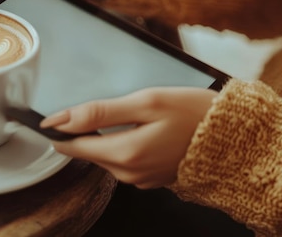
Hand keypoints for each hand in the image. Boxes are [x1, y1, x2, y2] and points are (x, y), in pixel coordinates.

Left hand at [40, 87, 217, 188]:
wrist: (234, 137)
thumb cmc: (194, 113)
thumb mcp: (145, 102)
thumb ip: (100, 112)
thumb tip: (61, 120)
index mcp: (125, 153)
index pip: (73, 146)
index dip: (59, 129)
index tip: (47, 118)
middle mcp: (130, 173)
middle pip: (89, 152)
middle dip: (88, 130)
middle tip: (108, 107)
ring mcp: (141, 179)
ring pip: (106, 157)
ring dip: (107, 137)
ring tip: (131, 117)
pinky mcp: (152, 178)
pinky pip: (125, 162)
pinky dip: (125, 145)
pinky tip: (144, 130)